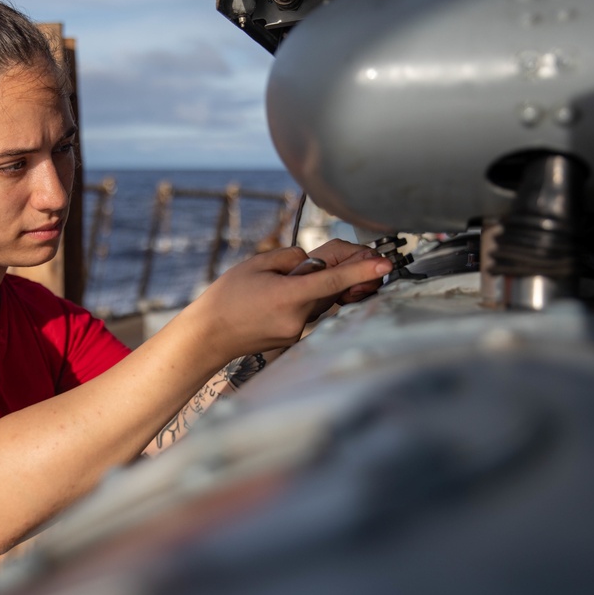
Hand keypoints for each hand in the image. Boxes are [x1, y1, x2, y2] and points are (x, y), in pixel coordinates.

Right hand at [185, 242, 391, 358]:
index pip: (333, 281)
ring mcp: (296, 331)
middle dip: (325, 272)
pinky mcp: (293, 338)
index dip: (361, 270)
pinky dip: (298, 300)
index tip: (384, 263)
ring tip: (271, 290)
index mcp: (288, 295)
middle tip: (305, 265)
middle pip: (327, 287)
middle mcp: (297, 317)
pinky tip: (271, 303)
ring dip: (307, 287)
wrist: (209, 335)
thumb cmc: (227, 297)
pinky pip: (306, 311)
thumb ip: (291, 256)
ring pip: (317, 299)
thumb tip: (312, 261)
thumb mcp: (256, 263)